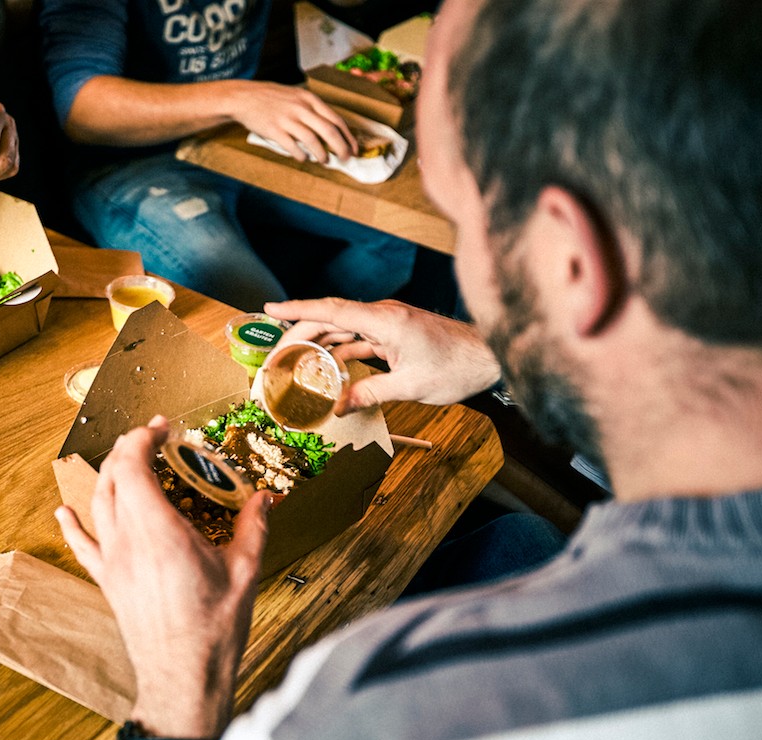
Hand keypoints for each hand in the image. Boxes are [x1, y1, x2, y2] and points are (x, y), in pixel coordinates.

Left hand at [55, 416, 270, 738]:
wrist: (184, 679)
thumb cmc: (213, 631)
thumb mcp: (245, 571)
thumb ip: (254, 527)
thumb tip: (266, 499)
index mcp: (159, 532)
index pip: (132, 466)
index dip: (141, 439)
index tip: (161, 428)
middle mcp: (127, 542)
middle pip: (111, 478)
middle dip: (128, 449)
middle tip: (153, 439)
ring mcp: (113, 563)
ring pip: (97, 503)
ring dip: (108, 474)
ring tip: (124, 458)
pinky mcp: (109, 583)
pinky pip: (83, 545)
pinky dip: (73, 524)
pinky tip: (64, 512)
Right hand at [225, 80, 356, 162]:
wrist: (244, 97)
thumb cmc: (271, 98)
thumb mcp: (296, 96)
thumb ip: (312, 110)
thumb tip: (329, 130)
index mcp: (309, 99)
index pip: (336, 119)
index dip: (348, 136)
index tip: (353, 148)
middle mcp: (301, 108)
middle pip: (329, 131)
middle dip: (341, 148)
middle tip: (345, 159)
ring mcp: (287, 119)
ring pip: (313, 140)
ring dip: (322, 154)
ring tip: (324, 161)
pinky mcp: (274, 130)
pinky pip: (293, 147)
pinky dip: (301, 155)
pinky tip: (303, 158)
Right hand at [264, 298, 501, 409]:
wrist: (489, 357)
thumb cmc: (457, 367)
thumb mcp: (410, 387)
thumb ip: (369, 394)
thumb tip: (338, 408)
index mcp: (385, 321)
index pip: (332, 310)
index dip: (298, 309)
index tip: (272, 309)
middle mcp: (383, 315)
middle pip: (330, 318)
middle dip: (299, 333)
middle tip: (275, 353)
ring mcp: (389, 323)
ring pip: (343, 327)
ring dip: (318, 342)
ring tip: (293, 360)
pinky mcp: (394, 333)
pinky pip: (358, 337)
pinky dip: (340, 349)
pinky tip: (325, 365)